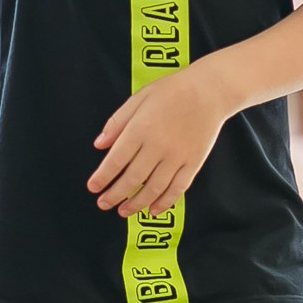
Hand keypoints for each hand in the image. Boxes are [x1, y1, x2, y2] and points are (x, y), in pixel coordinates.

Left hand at [88, 65, 230, 217]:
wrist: (209, 91)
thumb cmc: (173, 91)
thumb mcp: (139, 98)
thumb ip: (117, 122)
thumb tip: (99, 144)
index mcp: (141, 128)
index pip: (116, 160)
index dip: (102, 177)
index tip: (93, 187)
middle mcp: (158, 145)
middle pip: (132, 178)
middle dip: (115, 195)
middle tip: (104, 203)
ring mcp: (177, 156)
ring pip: (154, 188)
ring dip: (136, 204)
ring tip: (124, 211)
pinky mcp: (193, 163)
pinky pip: (177, 188)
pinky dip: (165, 202)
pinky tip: (154, 209)